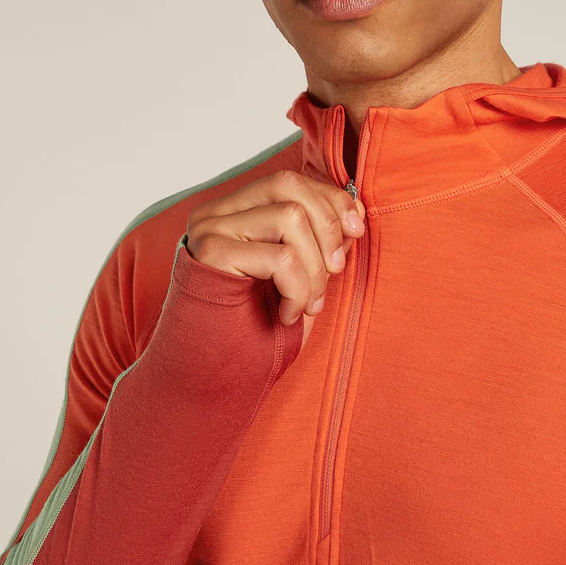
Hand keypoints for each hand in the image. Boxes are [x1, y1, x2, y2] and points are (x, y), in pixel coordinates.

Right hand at [185, 170, 365, 349]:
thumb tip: (353, 213)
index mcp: (233, 213)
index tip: (357, 231)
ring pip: (289, 217)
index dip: (330, 200)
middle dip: (327, 227)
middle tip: (337, 271)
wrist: (208, 382)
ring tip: (309, 304)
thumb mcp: (299, 277)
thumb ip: (318, 241)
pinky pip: (280, 258)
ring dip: (315, 267)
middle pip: (288, 187)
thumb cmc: (255, 332)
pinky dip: (298, 289)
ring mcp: (210, 231)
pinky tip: (288, 315)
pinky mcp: (211, 257)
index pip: (289, 182)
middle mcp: (215, 214)